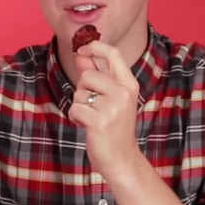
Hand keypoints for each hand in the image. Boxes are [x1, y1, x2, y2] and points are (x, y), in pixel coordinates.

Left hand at [68, 41, 142, 178]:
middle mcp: (123, 93)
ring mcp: (112, 107)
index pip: (113, 54)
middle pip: (87, 75)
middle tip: (92, 105)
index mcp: (129, 84)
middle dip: (82, 89)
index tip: (82, 49)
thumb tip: (81, 54)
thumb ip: (97, 75)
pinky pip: (75, 108)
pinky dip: (75, 117)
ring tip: (92, 117)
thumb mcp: (111, 98)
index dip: (95, 46)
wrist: (122, 159)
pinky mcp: (99, 121)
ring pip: (79, 93)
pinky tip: (85, 125)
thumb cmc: (114, 127)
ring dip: (79, 106)